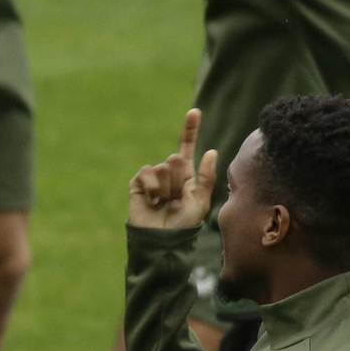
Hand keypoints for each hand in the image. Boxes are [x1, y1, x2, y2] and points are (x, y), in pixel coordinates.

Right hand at [127, 108, 217, 229]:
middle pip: (176, 159)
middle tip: (176, 199)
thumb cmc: (183, 225)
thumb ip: (206, 177)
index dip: (190, 129)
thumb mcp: (200, 202)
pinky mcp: (138, 183)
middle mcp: (169, 173)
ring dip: (166, 189)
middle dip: (179, 180)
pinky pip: (147, 173)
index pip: (187, 147)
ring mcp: (153, 177)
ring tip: (164, 203)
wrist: (161, 240)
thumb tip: (211, 151)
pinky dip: (152, 188)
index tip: (195, 111)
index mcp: (186, 175)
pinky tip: (152, 201)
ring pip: (163, 168)